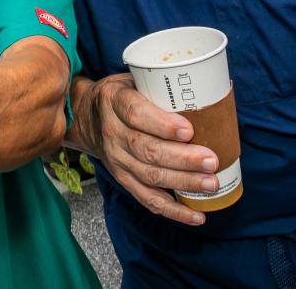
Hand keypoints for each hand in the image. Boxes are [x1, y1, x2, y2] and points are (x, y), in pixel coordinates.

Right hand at [79, 74, 220, 225]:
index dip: (162, 125)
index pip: (136, 114)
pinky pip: (147, 199)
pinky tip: (196, 214)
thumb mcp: (131, 80)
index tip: (189, 130)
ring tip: (210, 183)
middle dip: (182, 158)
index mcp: (114, 101)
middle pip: (146, 150)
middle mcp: (112, 132)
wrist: (85, 116)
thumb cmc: (119, 95)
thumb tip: (205, 93)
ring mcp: (116, 160)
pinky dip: (173, 210)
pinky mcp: (122, 179)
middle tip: (211, 160)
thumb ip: (158, 86)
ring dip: (182, 182)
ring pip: (149, 176)